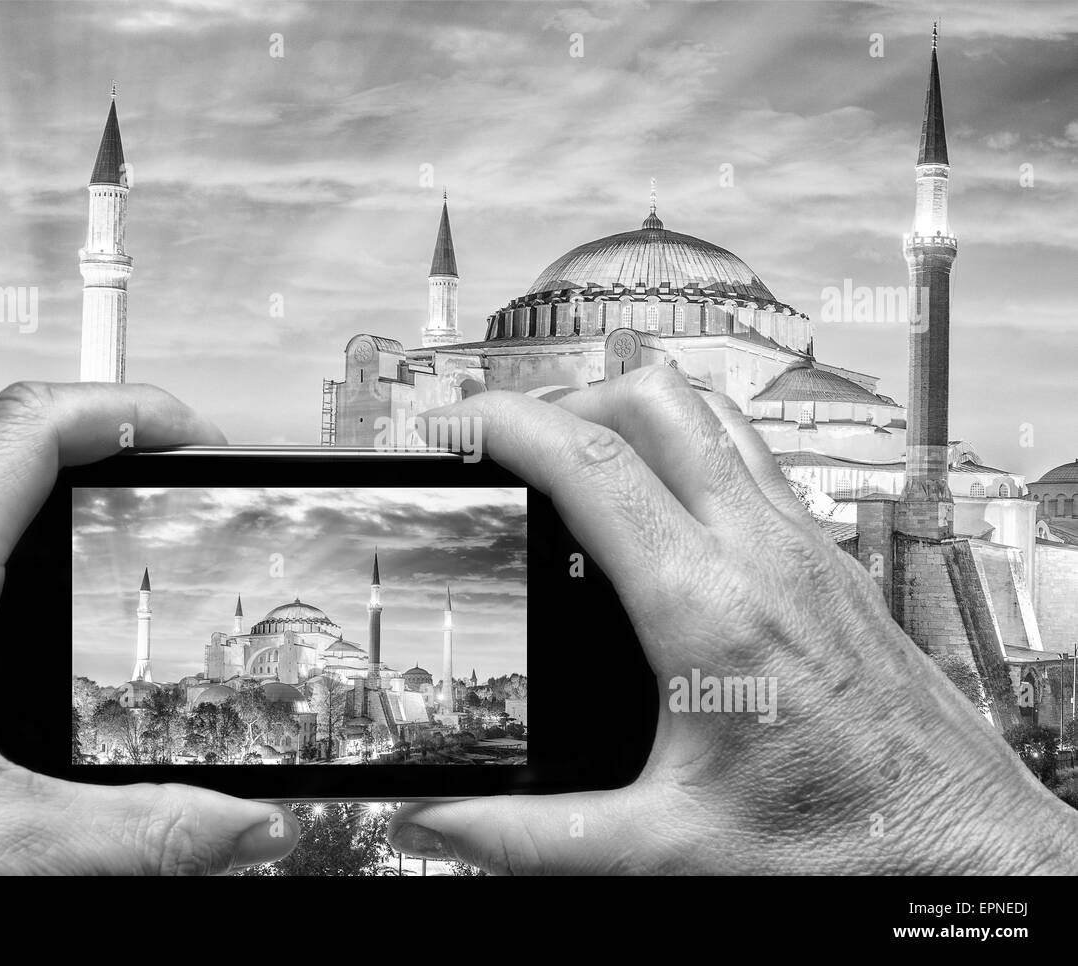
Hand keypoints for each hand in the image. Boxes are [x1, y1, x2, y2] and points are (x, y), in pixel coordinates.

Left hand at [0, 382, 297, 873]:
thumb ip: (141, 830)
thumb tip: (247, 819)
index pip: (28, 434)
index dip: (125, 411)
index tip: (194, 435)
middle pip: (10, 472)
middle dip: (111, 474)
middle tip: (182, 501)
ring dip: (64, 536)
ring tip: (134, 568)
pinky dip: (19, 591)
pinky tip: (51, 651)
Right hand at [389, 366, 1077, 874]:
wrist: (959, 846)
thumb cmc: (839, 841)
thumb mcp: (667, 846)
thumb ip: (536, 835)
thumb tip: (444, 822)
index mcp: (709, 609)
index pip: (591, 465)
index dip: (506, 424)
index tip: (455, 424)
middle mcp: (763, 553)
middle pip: (654, 400)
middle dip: (567, 398)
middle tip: (515, 443)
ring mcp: (804, 546)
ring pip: (710, 416)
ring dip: (634, 415)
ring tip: (579, 460)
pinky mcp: (829, 560)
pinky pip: (748, 461)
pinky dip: (686, 453)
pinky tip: (658, 517)